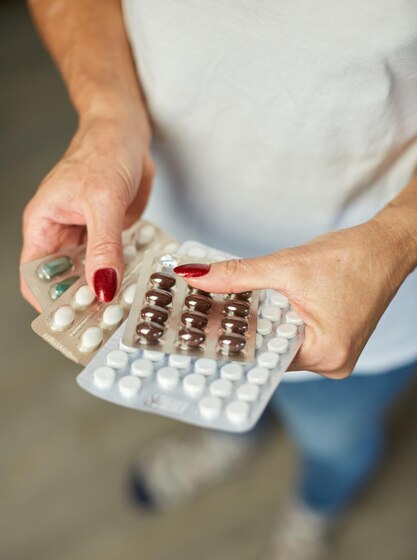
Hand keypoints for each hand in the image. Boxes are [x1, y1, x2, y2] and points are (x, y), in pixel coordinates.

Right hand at [20, 116, 153, 309]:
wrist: (127, 132)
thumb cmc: (103, 151)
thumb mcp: (103, 201)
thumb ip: (103, 246)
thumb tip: (102, 286)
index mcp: (44, 226)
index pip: (35, 276)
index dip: (50, 301)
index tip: (73, 322)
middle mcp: (62, 235)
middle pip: (65, 281)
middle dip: (83, 302)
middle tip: (107, 324)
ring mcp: (86, 237)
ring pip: (91, 275)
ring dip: (106, 291)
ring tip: (125, 310)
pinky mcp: (109, 235)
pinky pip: (113, 263)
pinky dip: (124, 276)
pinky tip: (137, 287)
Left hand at [174, 219, 412, 377]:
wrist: (385, 247)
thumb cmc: (350, 257)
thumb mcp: (286, 266)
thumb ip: (238, 275)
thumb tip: (195, 275)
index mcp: (325, 354)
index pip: (263, 355)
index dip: (231, 340)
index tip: (201, 330)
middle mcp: (331, 363)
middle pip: (271, 352)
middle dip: (242, 332)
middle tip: (204, 318)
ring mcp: (334, 356)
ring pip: (281, 345)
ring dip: (259, 327)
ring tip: (225, 311)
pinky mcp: (333, 343)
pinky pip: (295, 339)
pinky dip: (277, 324)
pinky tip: (257, 311)